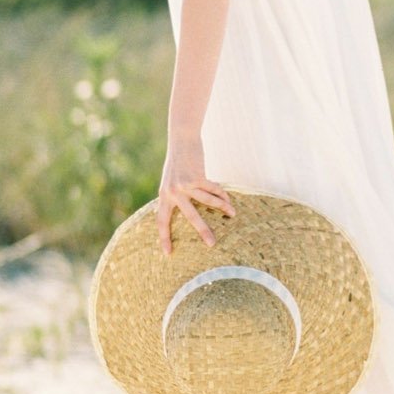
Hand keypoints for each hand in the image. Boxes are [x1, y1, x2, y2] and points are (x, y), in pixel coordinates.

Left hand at [157, 141, 235, 255]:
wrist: (181, 140)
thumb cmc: (177, 162)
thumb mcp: (170, 181)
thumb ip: (173, 195)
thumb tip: (178, 210)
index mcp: (163, 196)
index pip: (161, 221)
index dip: (164, 237)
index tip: (167, 253)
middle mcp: (173, 192)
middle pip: (190, 217)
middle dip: (203, 232)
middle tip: (212, 245)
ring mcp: (186, 184)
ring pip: (208, 202)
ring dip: (222, 208)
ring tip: (232, 214)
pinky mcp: (197, 176)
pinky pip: (214, 188)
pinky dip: (223, 193)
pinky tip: (229, 199)